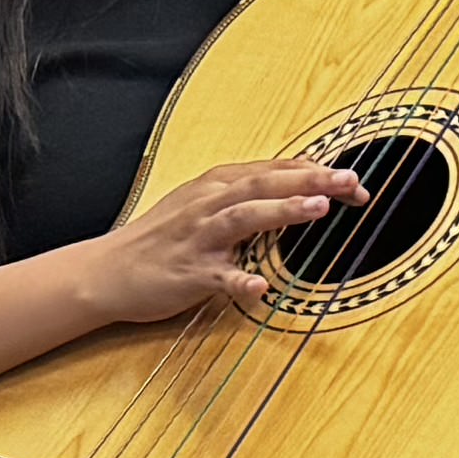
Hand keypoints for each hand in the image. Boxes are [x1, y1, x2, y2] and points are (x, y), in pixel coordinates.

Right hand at [75, 155, 358, 328]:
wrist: (106, 271)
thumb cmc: (160, 239)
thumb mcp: (202, 203)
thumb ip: (248, 192)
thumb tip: (300, 178)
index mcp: (215, 187)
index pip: (273, 171)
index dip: (315, 171)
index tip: (352, 178)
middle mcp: (208, 206)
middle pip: (263, 184)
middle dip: (309, 180)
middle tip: (349, 180)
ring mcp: (198, 239)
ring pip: (243, 217)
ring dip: (282, 210)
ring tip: (319, 207)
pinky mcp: (188, 274)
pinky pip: (217, 278)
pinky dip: (239, 281)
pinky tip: (260, 286)